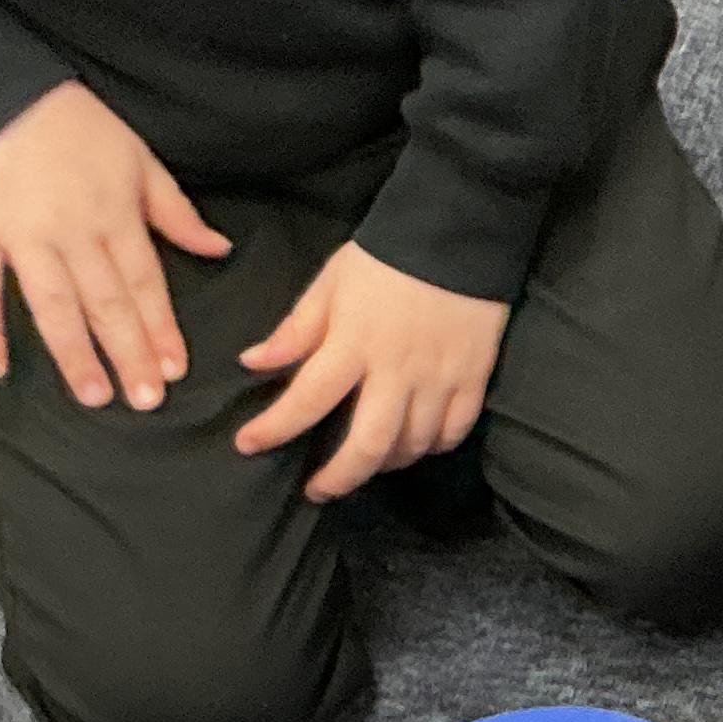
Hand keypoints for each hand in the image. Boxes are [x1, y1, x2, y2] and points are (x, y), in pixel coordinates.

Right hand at [0, 80, 230, 408]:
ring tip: (93, 395)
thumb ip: (175, 212)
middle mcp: (72, 230)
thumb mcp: (141, 161)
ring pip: (52, 303)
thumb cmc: (80, 128)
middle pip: (105, 301)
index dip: (160, 328)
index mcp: (115, 214)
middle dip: (128, 353)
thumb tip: (219, 249)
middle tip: (144, 400)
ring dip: (73, 352)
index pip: (144, 282)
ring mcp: (20, 233)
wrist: (4, 91)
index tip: (174, 369)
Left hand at [236, 242, 512, 503]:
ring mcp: (440, 378)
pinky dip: (432, 446)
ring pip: (412, 445)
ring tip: (363, 463)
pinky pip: (454, 431)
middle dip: (338, 477)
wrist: (459, 232)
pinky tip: (414, 444)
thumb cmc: (386, 256)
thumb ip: (296, 328)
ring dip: (384, 464)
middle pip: (368, 445)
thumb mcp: (331, 283)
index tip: (248, 445)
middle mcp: (397, 369)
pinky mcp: (474, 377)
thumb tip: (254, 363)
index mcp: (354, 342)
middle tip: (317, 489)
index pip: (307, 399)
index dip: (274, 429)